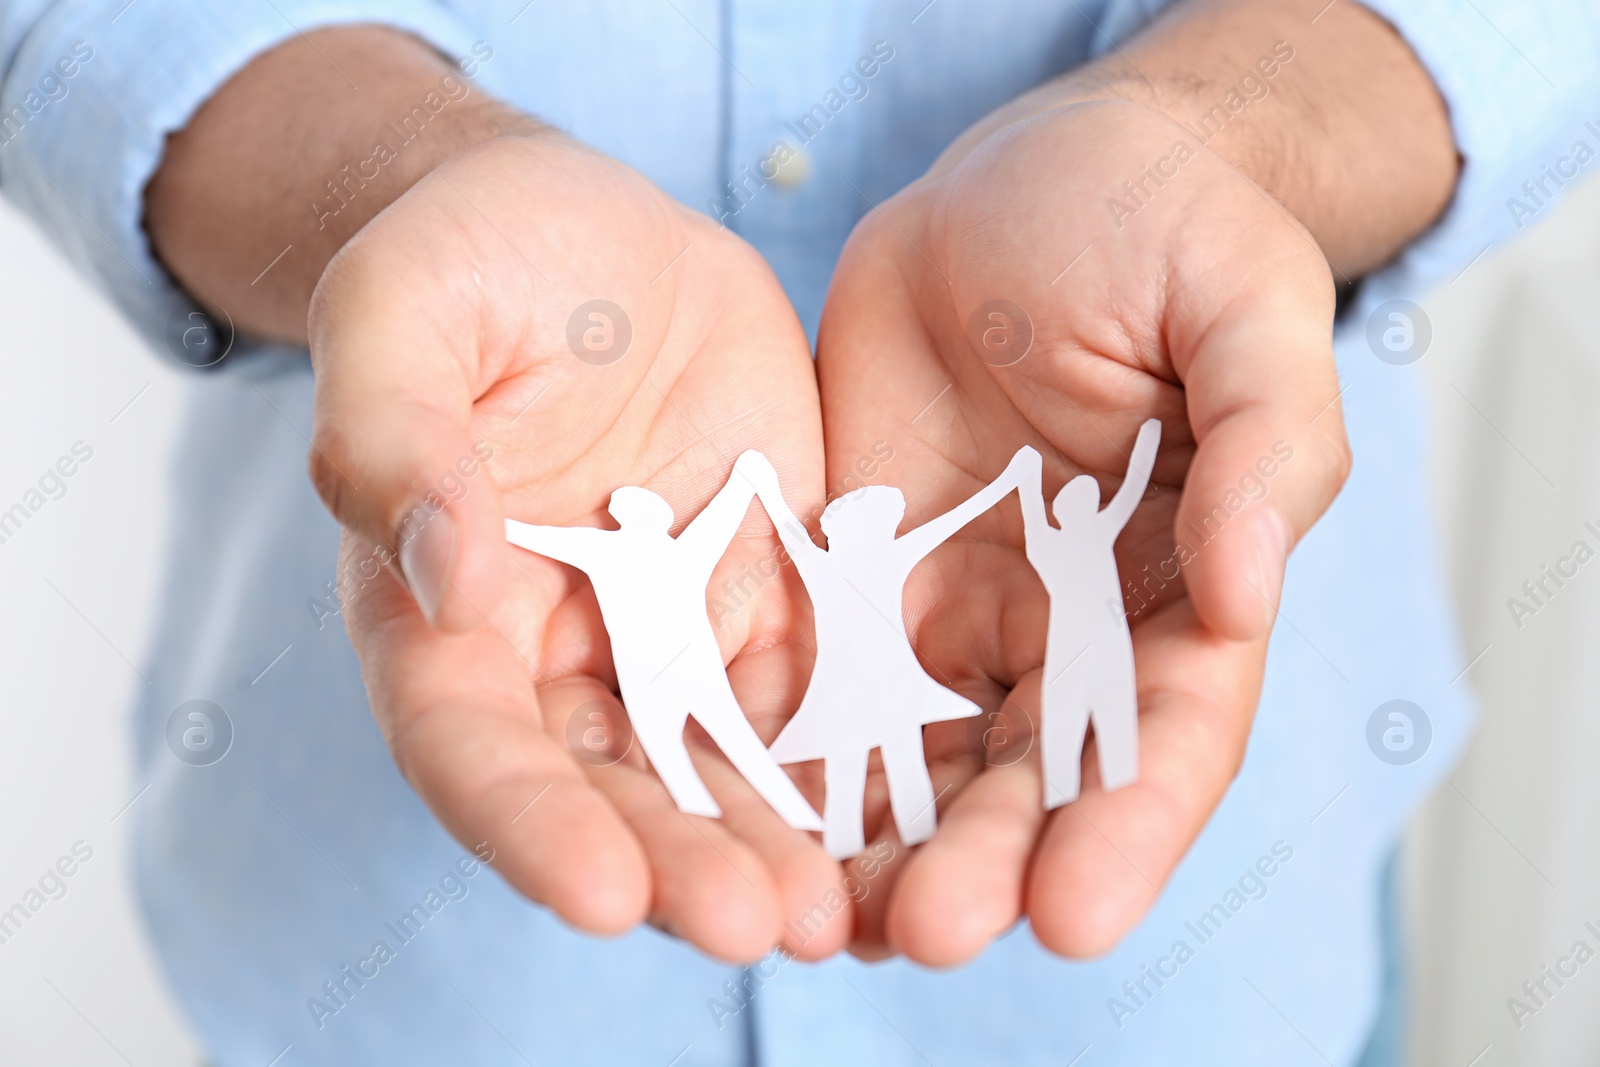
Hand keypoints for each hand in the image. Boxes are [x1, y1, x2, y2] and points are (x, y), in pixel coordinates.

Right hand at [308, 133, 848, 962]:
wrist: (594, 235)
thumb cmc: (468, 258)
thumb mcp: (403, 313)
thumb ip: (393, 439)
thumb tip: (441, 577)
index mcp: (438, 609)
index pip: (468, 743)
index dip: (527, 824)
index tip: (601, 895)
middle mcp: (555, 653)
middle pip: (610, 788)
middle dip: (681, 864)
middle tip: (766, 926)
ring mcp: (672, 634)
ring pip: (720, 768)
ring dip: (776, 844)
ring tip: (848, 910)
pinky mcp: (771, 599)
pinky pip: (815, 694)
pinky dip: (854, 761)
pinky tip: (914, 812)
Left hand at [815, 99, 1349, 963]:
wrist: (1022, 184)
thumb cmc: (1159, 228)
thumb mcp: (1243, 307)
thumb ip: (1268, 443)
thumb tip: (1250, 589)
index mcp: (1181, 589)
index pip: (1165, 734)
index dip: (1129, 828)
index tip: (1076, 913)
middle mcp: (1070, 630)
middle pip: (1032, 778)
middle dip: (986, 862)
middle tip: (927, 930)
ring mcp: (957, 614)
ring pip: (920, 764)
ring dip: (880, 848)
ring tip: (825, 918)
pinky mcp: (856, 583)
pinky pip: (821, 689)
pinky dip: (793, 763)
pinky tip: (748, 817)